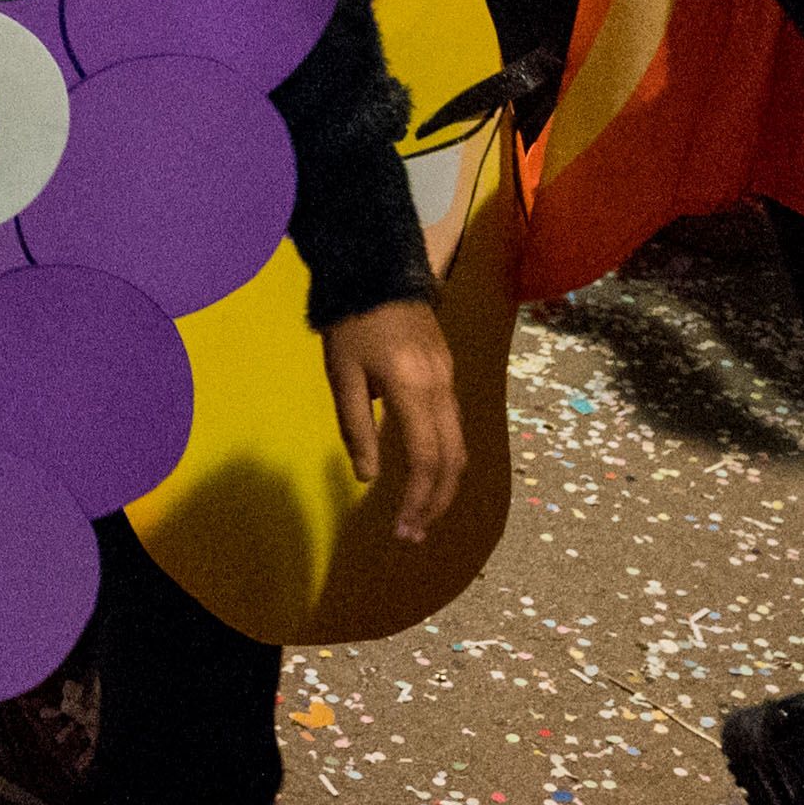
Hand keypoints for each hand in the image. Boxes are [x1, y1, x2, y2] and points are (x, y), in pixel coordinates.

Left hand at [321, 298, 466, 541]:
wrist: (377, 270)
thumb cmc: (351, 325)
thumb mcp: (343, 377)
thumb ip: (357, 429)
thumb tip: (368, 479)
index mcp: (414, 390)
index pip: (426, 461)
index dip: (417, 500)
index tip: (403, 529)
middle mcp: (442, 388)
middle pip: (453, 460)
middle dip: (436, 502)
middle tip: (413, 533)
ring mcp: (450, 379)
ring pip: (460, 444)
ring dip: (443, 483)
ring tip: (421, 511)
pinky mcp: (449, 371)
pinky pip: (454, 424)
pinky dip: (445, 456)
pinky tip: (425, 470)